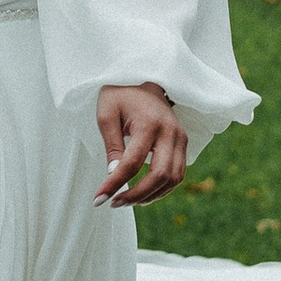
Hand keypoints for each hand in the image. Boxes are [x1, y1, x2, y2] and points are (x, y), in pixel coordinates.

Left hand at [94, 83, 187, 208]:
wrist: (144, 77)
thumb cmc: (120, 95)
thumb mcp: (107, 115)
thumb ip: (112, 146)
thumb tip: (114, 175)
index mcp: (149, 123)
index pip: (132, 163)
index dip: (115, 184)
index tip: (98, 199)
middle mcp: (170, 132)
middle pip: (160, 175)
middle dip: (136, 195)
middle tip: (114, 203)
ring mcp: (180, 137)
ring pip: (173, 179)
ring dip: (151, 196)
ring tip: (127, 200)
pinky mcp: (183, 143)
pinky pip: (177, 174)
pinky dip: (162, 188)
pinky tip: (143, 192)